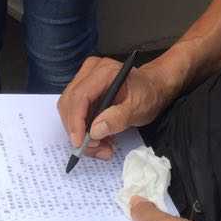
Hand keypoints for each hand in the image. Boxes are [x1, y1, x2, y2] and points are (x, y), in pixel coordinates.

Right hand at [58, 56, 173, 160]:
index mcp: (104, 71)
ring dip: (80, 134)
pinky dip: (83, 130)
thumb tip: (95, 131)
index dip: (76, 121)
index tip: (80, 143)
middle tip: (96, 149)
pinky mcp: (83, 91)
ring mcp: (84, 80)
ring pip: (69, 111)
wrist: (152, 88)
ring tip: (102, 148)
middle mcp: (89, 71)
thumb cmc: (147, 94)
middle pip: (70, 104)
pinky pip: (74, 113)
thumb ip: (118, 118)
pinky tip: (99, 140)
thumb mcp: (138, 108)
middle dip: (78, 131)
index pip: (80, 96)